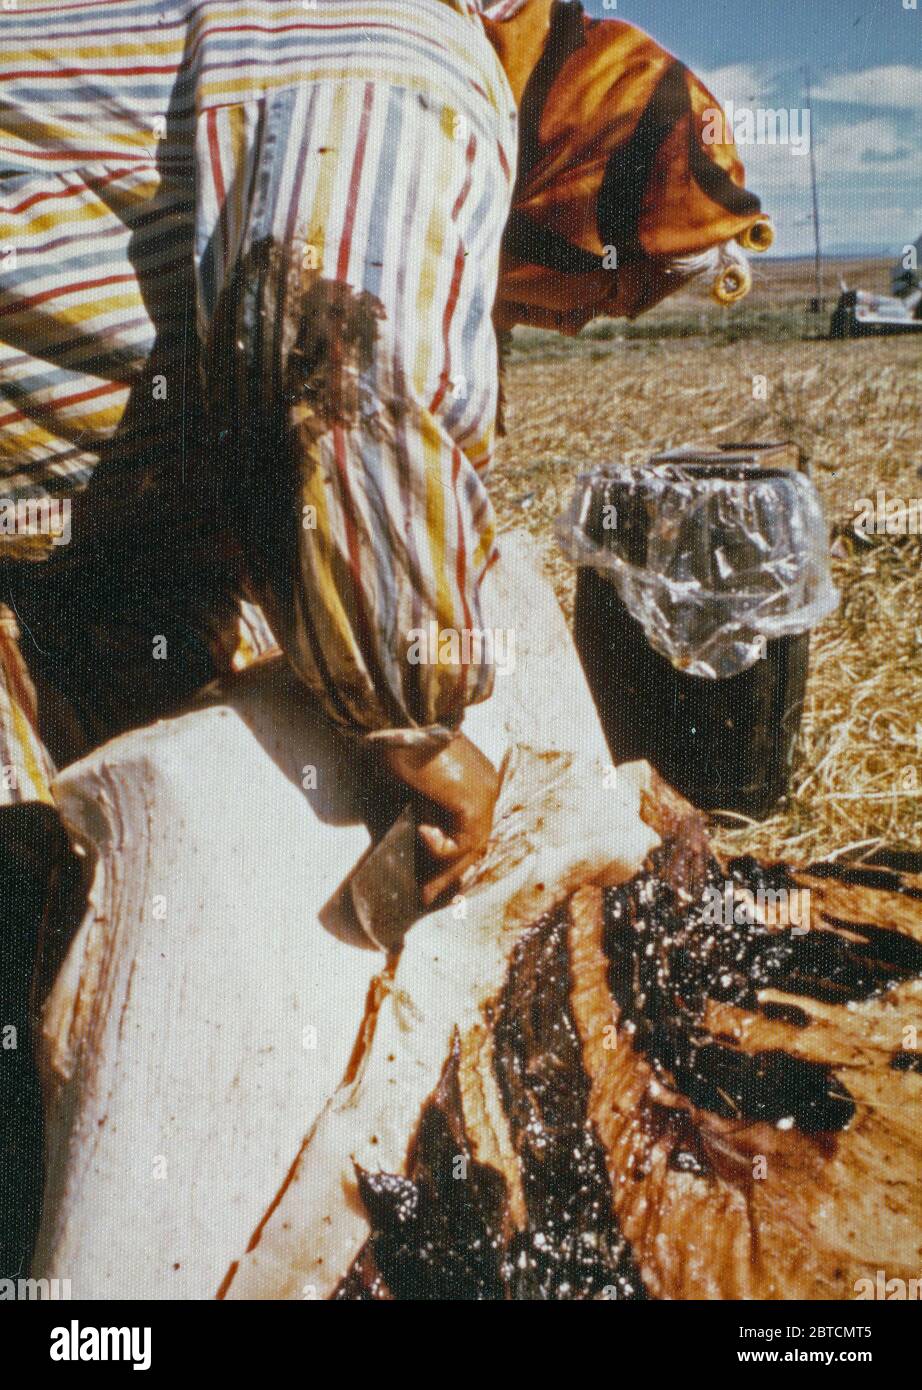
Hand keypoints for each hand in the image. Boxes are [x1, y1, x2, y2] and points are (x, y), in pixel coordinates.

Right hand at [380, 733, 499, 906]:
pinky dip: (441, 847)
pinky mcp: (476, 800)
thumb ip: (414, 810)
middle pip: (473, 841)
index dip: (449, 855)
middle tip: (427, 896)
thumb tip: (405, 841)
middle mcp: (483, 785)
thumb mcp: (406, 784)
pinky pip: (464, 840)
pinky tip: (422, 832)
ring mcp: (484, 792)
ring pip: (471, 846)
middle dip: (448, 873)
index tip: (428, 878)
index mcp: (470, 778)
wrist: (401, 721)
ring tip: (423, 891)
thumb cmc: (397, 745)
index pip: (467, 826)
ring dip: (446, 872)